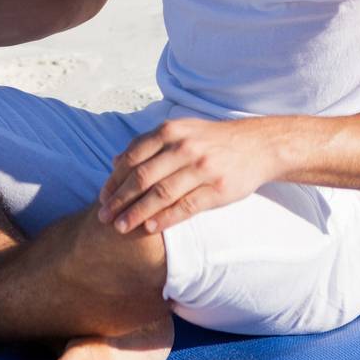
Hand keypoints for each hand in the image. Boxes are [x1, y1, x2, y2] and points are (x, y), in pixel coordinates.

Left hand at [97, 115, 282, 234]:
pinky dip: (165, 218)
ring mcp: (201, 168)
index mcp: (171, 131)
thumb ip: (149, 144)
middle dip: (120, 199)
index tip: (102, 197)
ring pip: (161, 194)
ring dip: (137, 213)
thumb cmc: (211, 140)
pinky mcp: (217, 189)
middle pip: (142, 177)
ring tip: (121, 227)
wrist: (256, 145)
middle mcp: (184, 147)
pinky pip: (185, 207)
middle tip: (104, 217)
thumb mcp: (180, 130)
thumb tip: (115, 161)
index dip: (115, 179)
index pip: (133, 157)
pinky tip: (150, 228)